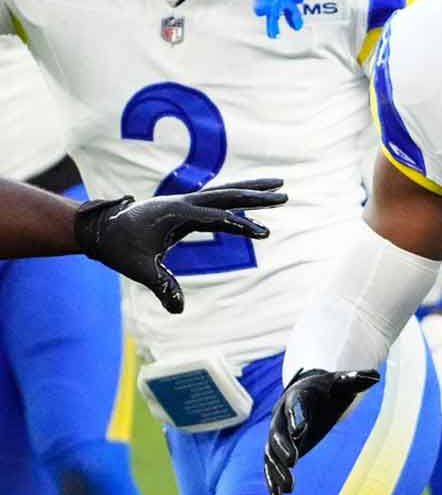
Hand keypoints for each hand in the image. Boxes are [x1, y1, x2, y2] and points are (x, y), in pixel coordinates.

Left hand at [75, 178, 287, 313]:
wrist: (104, 229)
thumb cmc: (121, 248)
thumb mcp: (139, 268)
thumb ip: (161, 285)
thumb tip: (177, 309)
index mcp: (176, 213)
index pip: (215, 217)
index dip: (240, 225)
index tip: (263, 233)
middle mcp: (185, 202)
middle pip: (228, 195)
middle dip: (257, 196)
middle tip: (285, 195)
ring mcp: (188, 201)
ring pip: (226, 192)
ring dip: (253, 189)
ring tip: (280, 185)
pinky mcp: (188, 206)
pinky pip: (219, 200)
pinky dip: (239, 198)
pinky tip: (254, 198)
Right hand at [264, 368, 378, 494]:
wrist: (309, 392)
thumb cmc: (329, 388)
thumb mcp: (342, 383)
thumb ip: (355, 380)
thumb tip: (374, 376)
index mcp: (298, 396)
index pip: (295, 406)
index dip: (297, 417)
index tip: (300, 431)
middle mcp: (281, 416)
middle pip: (278, 433)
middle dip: (283, 447)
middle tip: (292, 462)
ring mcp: (278, 434)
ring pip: (271, 454)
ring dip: (277, 470)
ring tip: (288, 489)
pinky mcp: (278, 450)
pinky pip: (270, 466)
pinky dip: (272, 481)